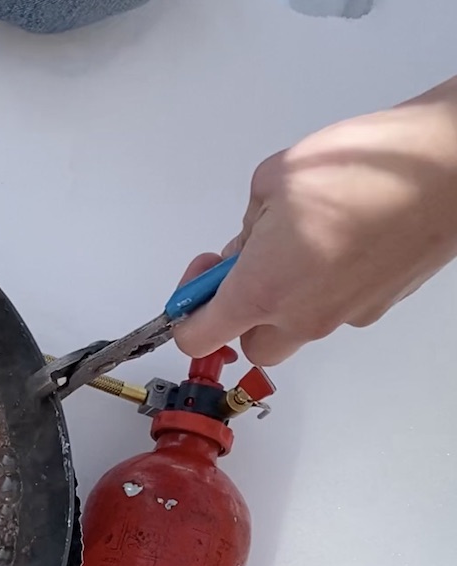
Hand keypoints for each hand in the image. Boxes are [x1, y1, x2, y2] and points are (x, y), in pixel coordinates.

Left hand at [174, 76, 456, 365]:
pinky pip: (335, 308)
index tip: (197, 284)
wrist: (449, 167)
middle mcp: (302, 316)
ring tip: (298, 242)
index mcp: (262, 291)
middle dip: (240, 315)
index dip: (187, 314)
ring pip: (295, 329)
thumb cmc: (362, 168)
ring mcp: (346, 316)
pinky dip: (324, 286)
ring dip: (283, 301)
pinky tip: (338, 240)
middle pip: (251, 345)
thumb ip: (248, 223)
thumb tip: (249, 243)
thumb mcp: (275, 179)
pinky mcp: (380, 305)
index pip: (199, 338)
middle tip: (245, 267)